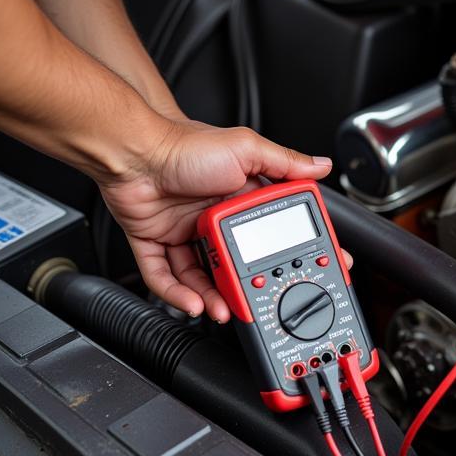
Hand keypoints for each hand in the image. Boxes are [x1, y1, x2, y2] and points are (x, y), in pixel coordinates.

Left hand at [98, 119, 332, 321]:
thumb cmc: (186, 145)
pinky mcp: (155, 243)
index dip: (289, 254)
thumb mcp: (247, 150)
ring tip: (221, 309)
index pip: (271, 235)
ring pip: (202, 277)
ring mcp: (185, 234)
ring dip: (212, 297)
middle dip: (246, 287)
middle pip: (236, 263)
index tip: (308, 270)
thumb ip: (286, 162)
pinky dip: (177, 293)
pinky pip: (166, 277)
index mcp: (240, 201)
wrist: (134, 150)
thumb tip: (320, 166)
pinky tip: (191, 301)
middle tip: (258, 302)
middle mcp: (214, 220)